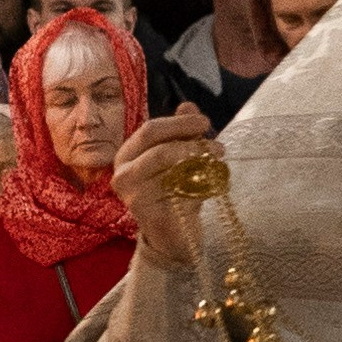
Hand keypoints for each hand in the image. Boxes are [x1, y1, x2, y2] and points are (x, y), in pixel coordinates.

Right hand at [114, 105, 218, 262]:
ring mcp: (134, 195)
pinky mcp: (150, 214)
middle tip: (217, 145)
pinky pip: (180, 192)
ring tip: (218, 161)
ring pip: (170, 167)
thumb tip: (188, 105)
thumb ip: (180, 133)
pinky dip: (200, 186)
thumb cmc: (173, 192)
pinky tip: (210, 185)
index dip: (179, 123)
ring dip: (199, 161)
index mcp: (126, 156)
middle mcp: (123, 174)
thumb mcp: (176, 159)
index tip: (205, 121)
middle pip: (158, 146)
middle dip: (190, 140)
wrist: (170, 236)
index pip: (150, 130)